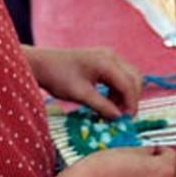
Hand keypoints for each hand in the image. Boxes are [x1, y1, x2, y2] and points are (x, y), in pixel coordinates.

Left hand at [25, 46, 141, 117]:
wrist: (41, 64)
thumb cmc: (58, 77)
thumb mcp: (81, 95)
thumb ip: (102, 106)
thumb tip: (119, 118)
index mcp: (106, 62)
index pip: (129, 84)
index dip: (131, 103)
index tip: (128, 120)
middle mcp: (110, 56)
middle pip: (134, 78)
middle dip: (132, 98)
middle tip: (124, 117)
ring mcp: (107, 57)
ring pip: (128, 77)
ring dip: (125, 94)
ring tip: (115, 111)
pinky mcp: (102, 61)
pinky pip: (118, 76)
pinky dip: (117, 90)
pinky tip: (108, 102)